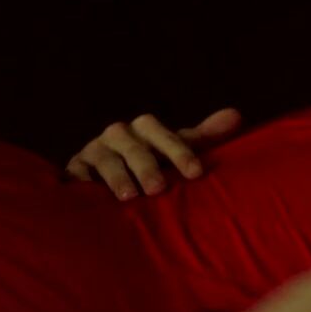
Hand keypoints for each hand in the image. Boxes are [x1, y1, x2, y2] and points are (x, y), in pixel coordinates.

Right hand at [65, 107, 242, 198]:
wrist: (110, 180)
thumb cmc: (154, 165)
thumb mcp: (178, 152)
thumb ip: (204, 137)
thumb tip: (236, 115)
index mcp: (145, 131)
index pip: (162, 133)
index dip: (179, 150)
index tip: (195, 173)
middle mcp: (118, 136)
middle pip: (132, 144)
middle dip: (146, 165)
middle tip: (158, 188)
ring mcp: (93, 152)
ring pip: (104, 158)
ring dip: (116, 176)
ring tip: (129, 196)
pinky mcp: (74, 171)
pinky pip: (74, 174)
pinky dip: (80, 184)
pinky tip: (89, 196)